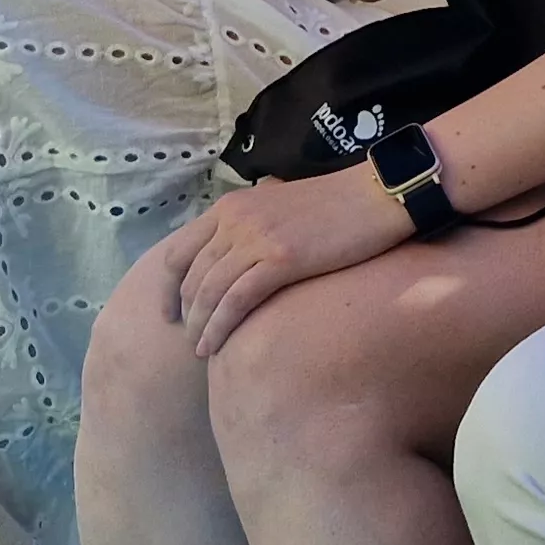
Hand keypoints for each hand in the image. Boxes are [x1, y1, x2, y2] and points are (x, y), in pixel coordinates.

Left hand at [161, 164, 413, 354]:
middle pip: (190, 276)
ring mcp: (255, 238)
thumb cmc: (336, 205)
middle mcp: (234, 220)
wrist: (375, 193)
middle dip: (184, 313)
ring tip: (200, 350)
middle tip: (187, 338)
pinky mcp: (280, 259)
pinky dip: (220, 326)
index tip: (170, 312)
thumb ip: (252, 228)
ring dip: (200, 326)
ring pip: (209, 291)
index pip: (178, 250)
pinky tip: (217, 346)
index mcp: (230, 207)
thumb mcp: (279, 206)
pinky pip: (236, 300)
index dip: (168, 287)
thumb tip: (241, 261)